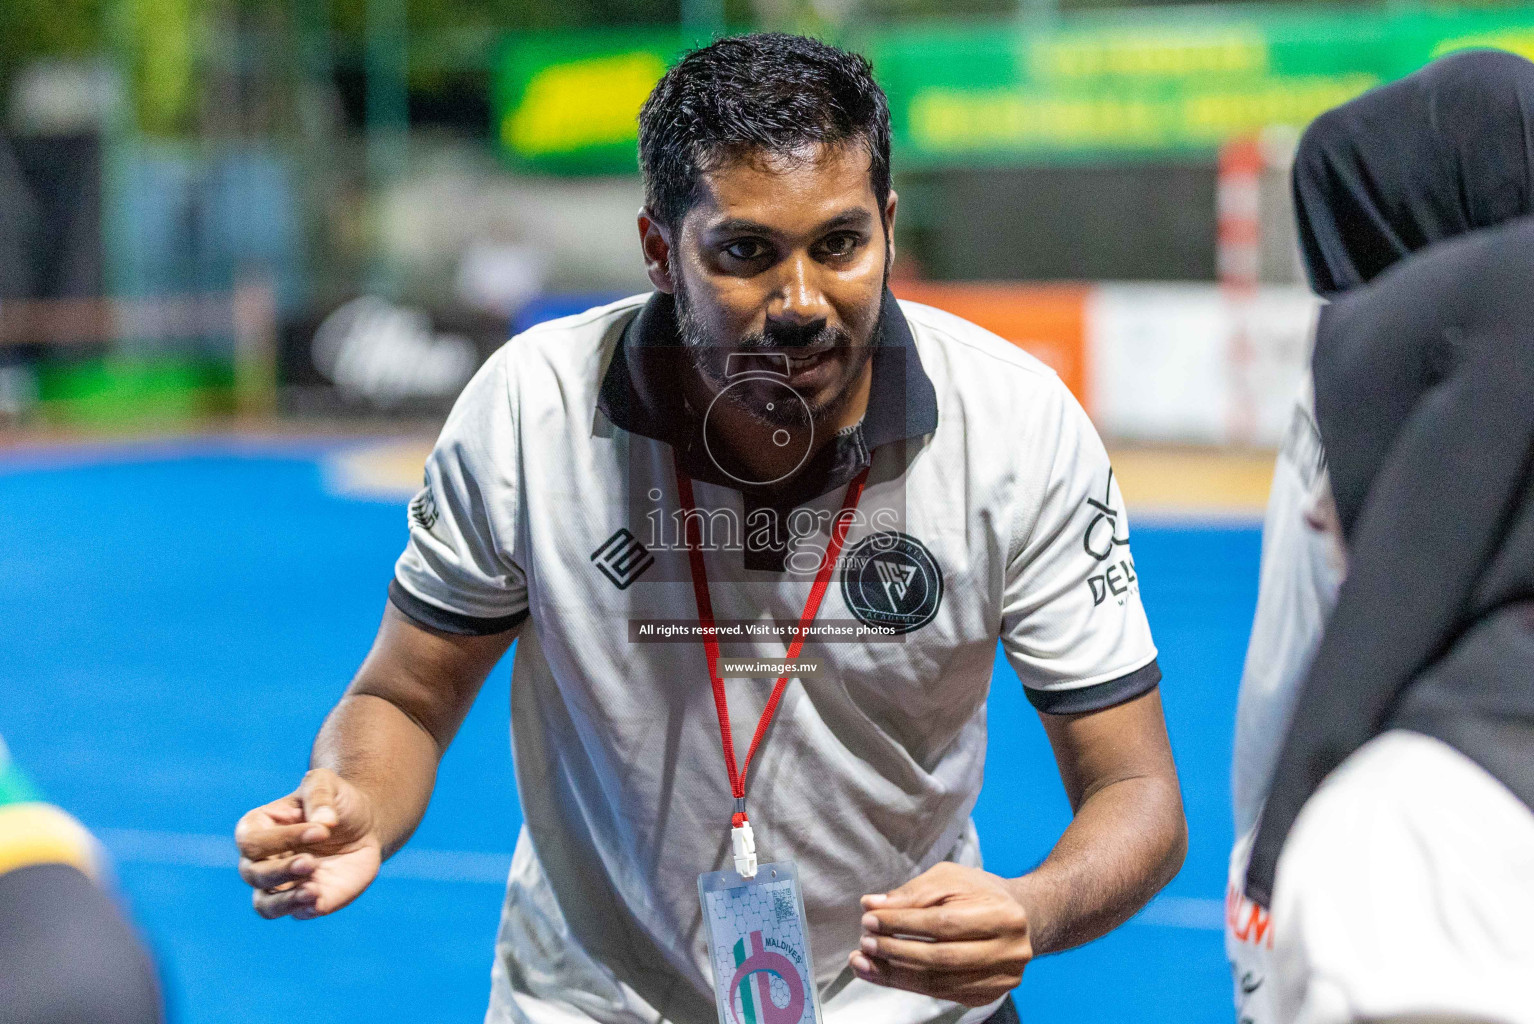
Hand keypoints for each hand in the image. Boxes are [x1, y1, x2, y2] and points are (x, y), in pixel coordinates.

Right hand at [235, 768, 381, 920]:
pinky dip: (304, 909)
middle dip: (281, 870)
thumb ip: (319, 796)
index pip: (252, 842)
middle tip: (311, 861)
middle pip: (253, 875)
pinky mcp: (304, 901)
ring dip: (285, 901)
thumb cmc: (336, 801)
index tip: (321, 830)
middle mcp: (262, 861)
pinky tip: (320, 899)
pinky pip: (294, 913)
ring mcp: (282, 884)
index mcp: (257, 829)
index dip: (282, 839)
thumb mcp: (327, 784)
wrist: (365, 823)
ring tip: (312, 891)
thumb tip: (323, 823)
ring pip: (264, 905)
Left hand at [849, 863, 1032, 1007]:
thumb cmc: (978, 892)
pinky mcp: (987, 996)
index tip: (869, 918)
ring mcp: (1001, 979)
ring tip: (863, 962)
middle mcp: (1010, 952)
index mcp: (1004, 916)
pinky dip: (907, 984)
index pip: (943, 923)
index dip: (903, 922)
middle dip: (896, 951)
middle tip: (864, 942)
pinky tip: (882, 973)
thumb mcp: (949, 878)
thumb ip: (912, 893)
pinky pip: (940, 993)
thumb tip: (872, 905)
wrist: (1018, 917)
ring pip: (938, 982)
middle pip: (942, 958)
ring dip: (894, 974)